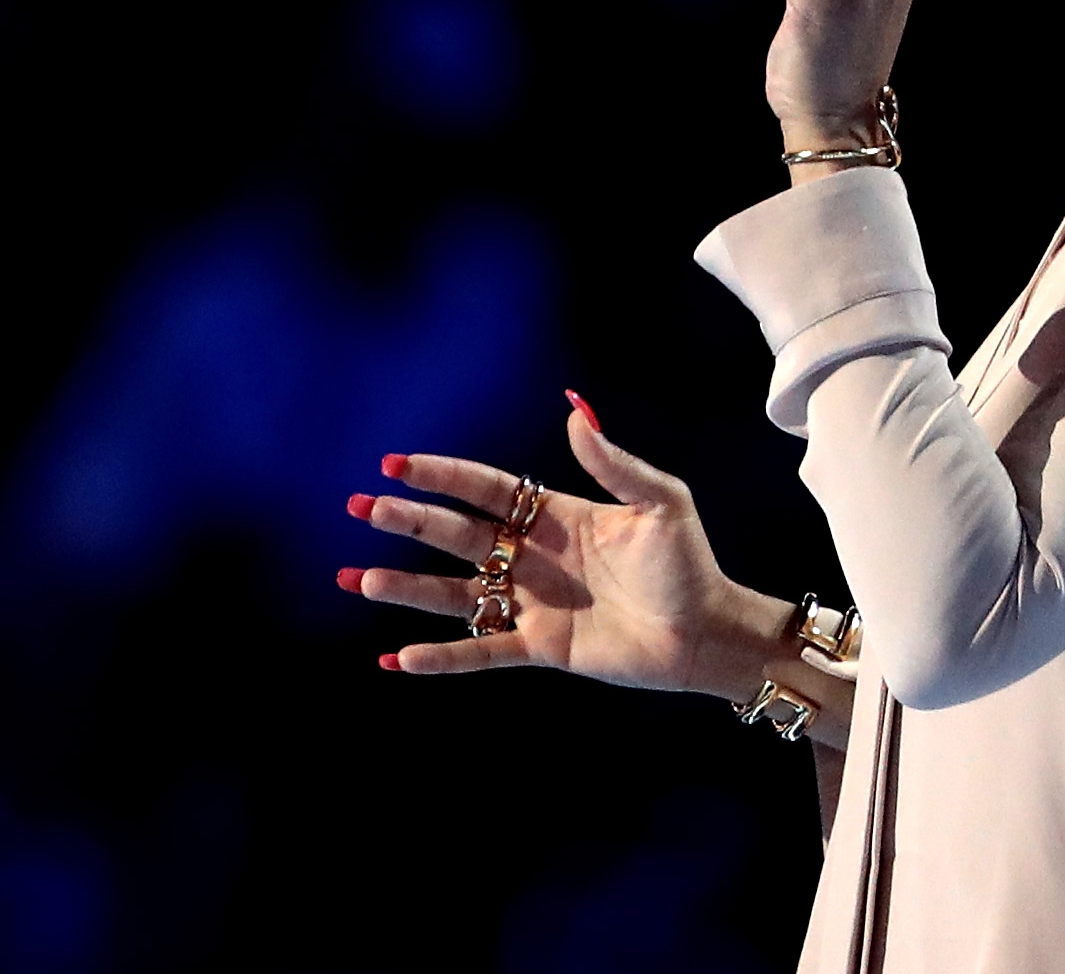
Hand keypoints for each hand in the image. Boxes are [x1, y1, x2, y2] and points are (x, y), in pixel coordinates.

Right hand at [344, 399, 784, 700]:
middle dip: (408, 521)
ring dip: (406, 588)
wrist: (708, 632)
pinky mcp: (540, 647)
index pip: (484, 488)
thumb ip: (614, 461)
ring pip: (454, 593)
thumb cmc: (689, 563)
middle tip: (360, 508)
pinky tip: (397, 658)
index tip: (394, 464)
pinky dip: (441, 657)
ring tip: (357, 580)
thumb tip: (574, 406)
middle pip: (456, 535)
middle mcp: (532, 555)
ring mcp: (531, 602)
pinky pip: (480, 651)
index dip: (441, 476)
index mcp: (554, 514)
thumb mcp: (659, 503)